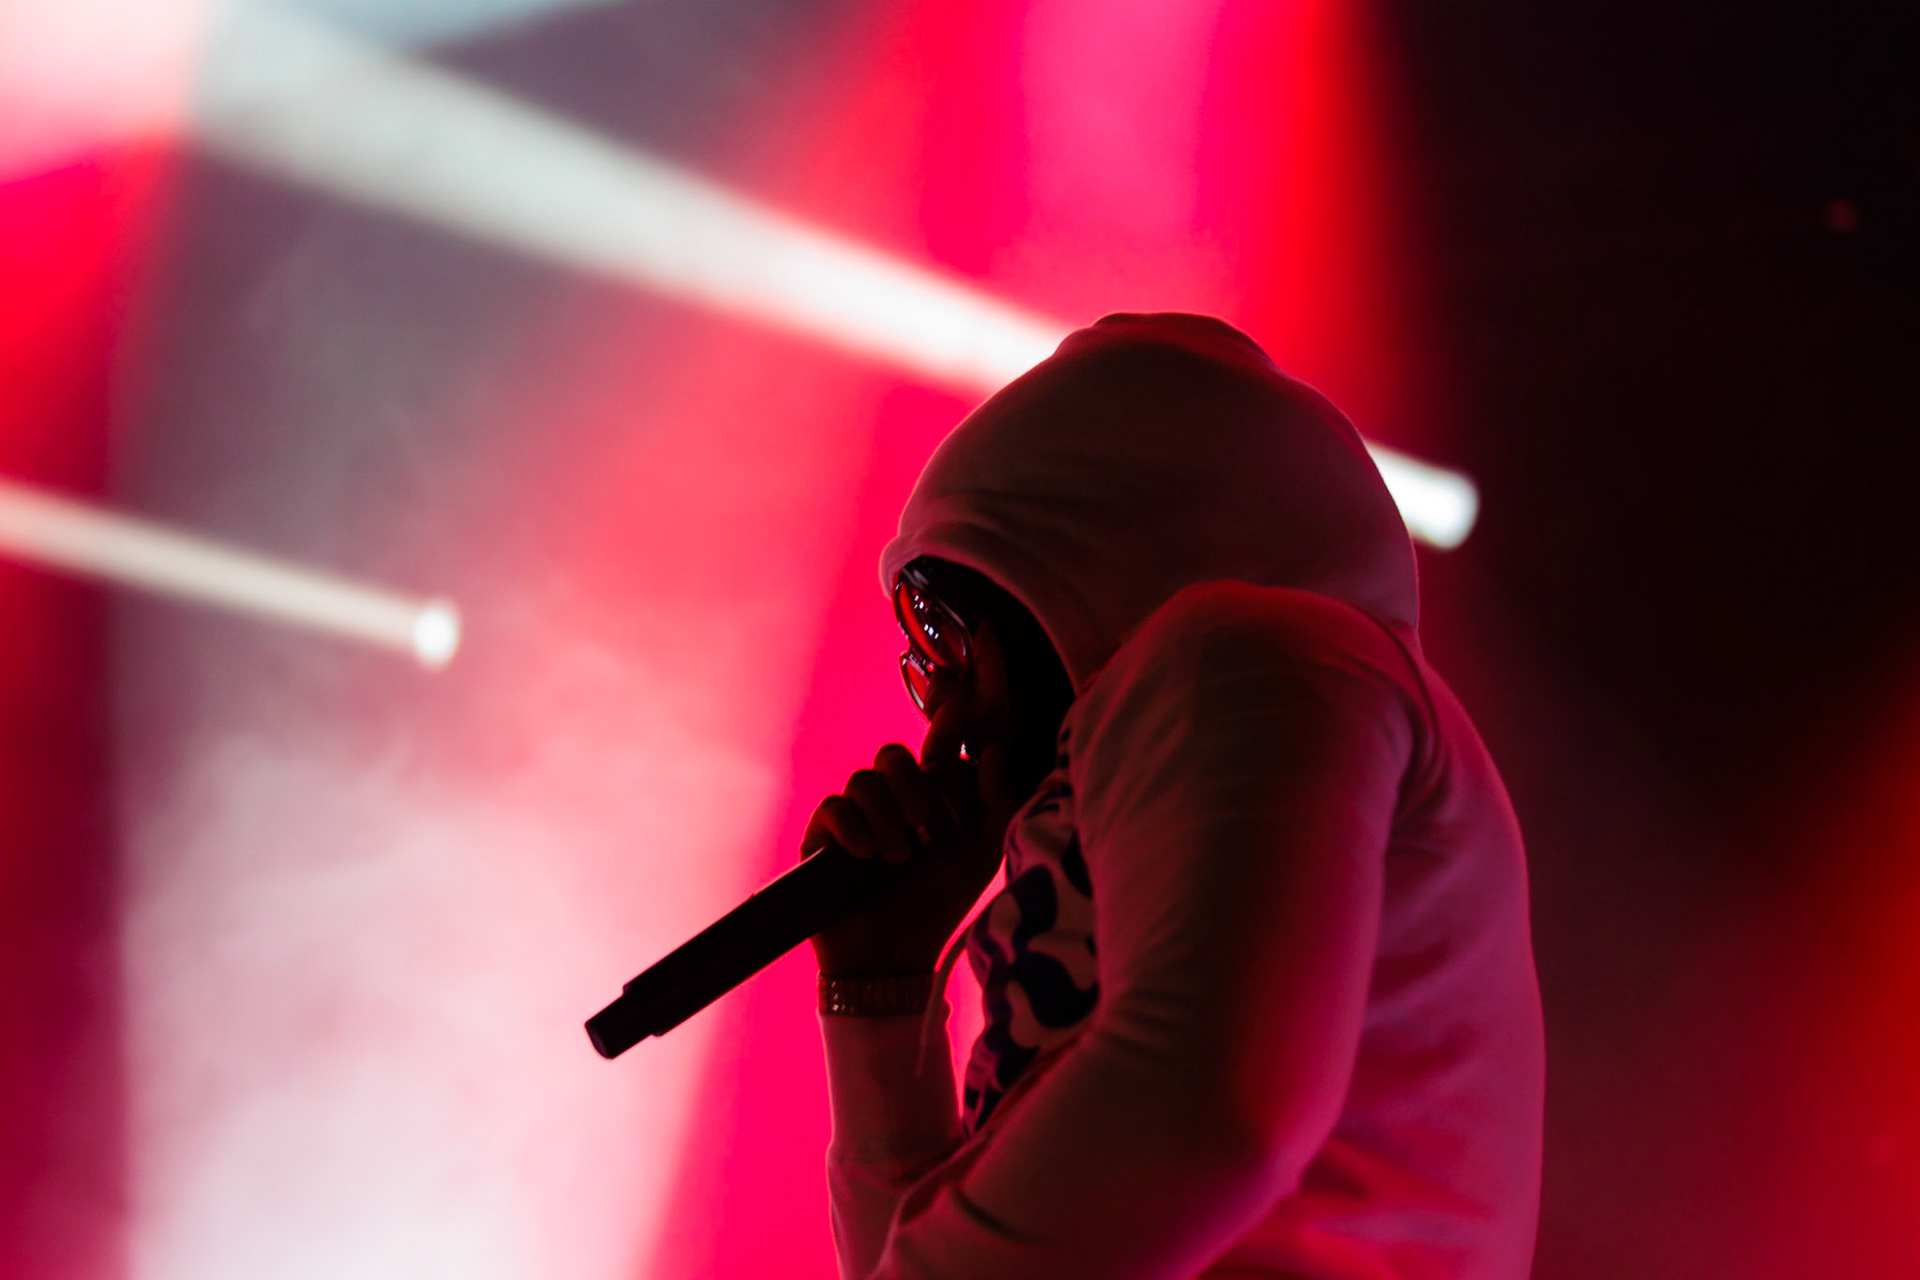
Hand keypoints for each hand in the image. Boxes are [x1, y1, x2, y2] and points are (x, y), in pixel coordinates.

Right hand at [803, 626, 1019, 977]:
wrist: (895, 955)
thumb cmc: (940, 903)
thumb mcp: (983, 850)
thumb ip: (996, 798)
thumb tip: (991, 747)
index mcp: (931, 797)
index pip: (937, 744)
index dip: (945, 710)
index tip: (955, 683)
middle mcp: (891, 800)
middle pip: (894, 754)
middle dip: (914, 786)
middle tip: (925, 827)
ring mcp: (855, 817)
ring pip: (865, 779)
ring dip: (888, 819)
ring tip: (899, 858)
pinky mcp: (823, 837)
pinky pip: (835, 807)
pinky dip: (855, 829)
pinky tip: (867, 856)